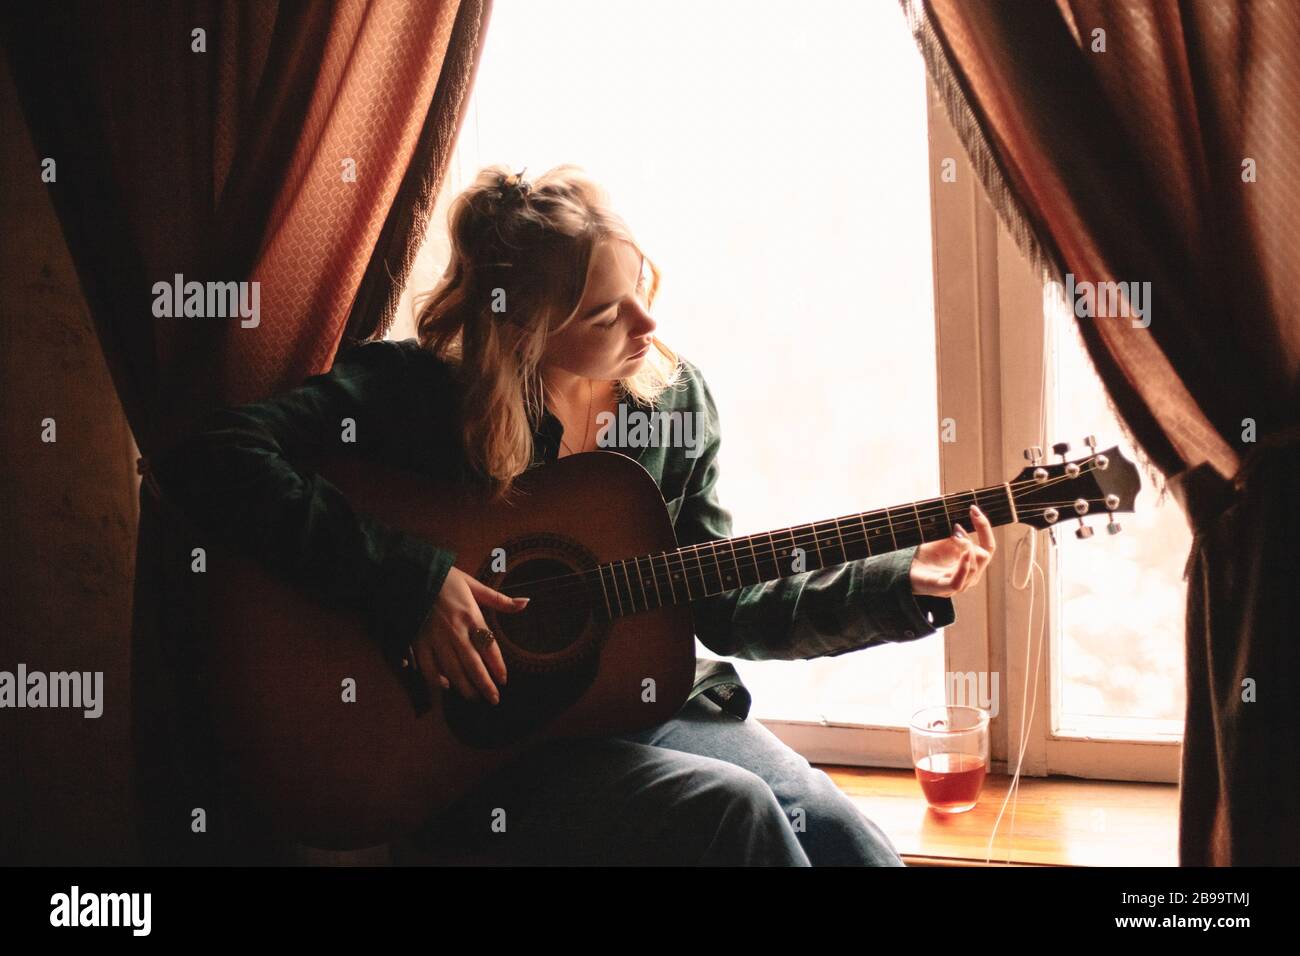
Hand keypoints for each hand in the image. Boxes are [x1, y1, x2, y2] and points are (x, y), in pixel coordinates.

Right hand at [410, 566, 527, 704]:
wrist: (412, 574)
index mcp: (471, 616)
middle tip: (493, 700)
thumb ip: (499, 599)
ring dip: (464, 687)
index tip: (504, 680)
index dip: (497, 666)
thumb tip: (526, 602)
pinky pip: (427, 666)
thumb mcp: (474, 585)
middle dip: (484, 685)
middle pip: (472, 664)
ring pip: (452, 670)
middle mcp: (455, 631)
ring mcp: (435, 638)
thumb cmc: (446, 579)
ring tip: (474, 698)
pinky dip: (436, 679)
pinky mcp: (418, 642)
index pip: (488, 647)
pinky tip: (445, 686)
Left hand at [909, 504, 995, 597]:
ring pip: (974, 567)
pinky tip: (964, 553)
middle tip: (957, 527)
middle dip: (975, 536)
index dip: (984, 527)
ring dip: (966, 547)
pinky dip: (963, 567)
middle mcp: (969, 576)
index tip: (973, 509)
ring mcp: (957, 584)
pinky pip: (958, 582)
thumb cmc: (926, 555)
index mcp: (972, 563)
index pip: (988, 546)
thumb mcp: (945, 541)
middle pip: (985, 556)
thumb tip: (963, 522)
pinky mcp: (942, 589)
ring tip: (955, 536)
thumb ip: (957, 535)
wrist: (906, 568)